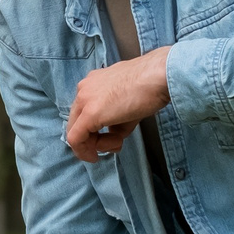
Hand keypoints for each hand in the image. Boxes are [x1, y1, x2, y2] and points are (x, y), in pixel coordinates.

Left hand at [64, 49, 170, 164]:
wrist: (158, 77)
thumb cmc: (150, 87)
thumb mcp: (127, 105)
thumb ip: (115, 121)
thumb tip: (112, 135)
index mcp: (93, 84)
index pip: (83, 113)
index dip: (94, 132)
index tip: (111, 139)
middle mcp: (84, 89)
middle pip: (77, 122)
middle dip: (92, 140)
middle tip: (112, 145)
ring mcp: (84, 100)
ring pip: (74, 131)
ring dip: (95, 145)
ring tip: (117, 142)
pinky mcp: (89, 113)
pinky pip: (76, 138)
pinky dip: (84, 151)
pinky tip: (95, 156)